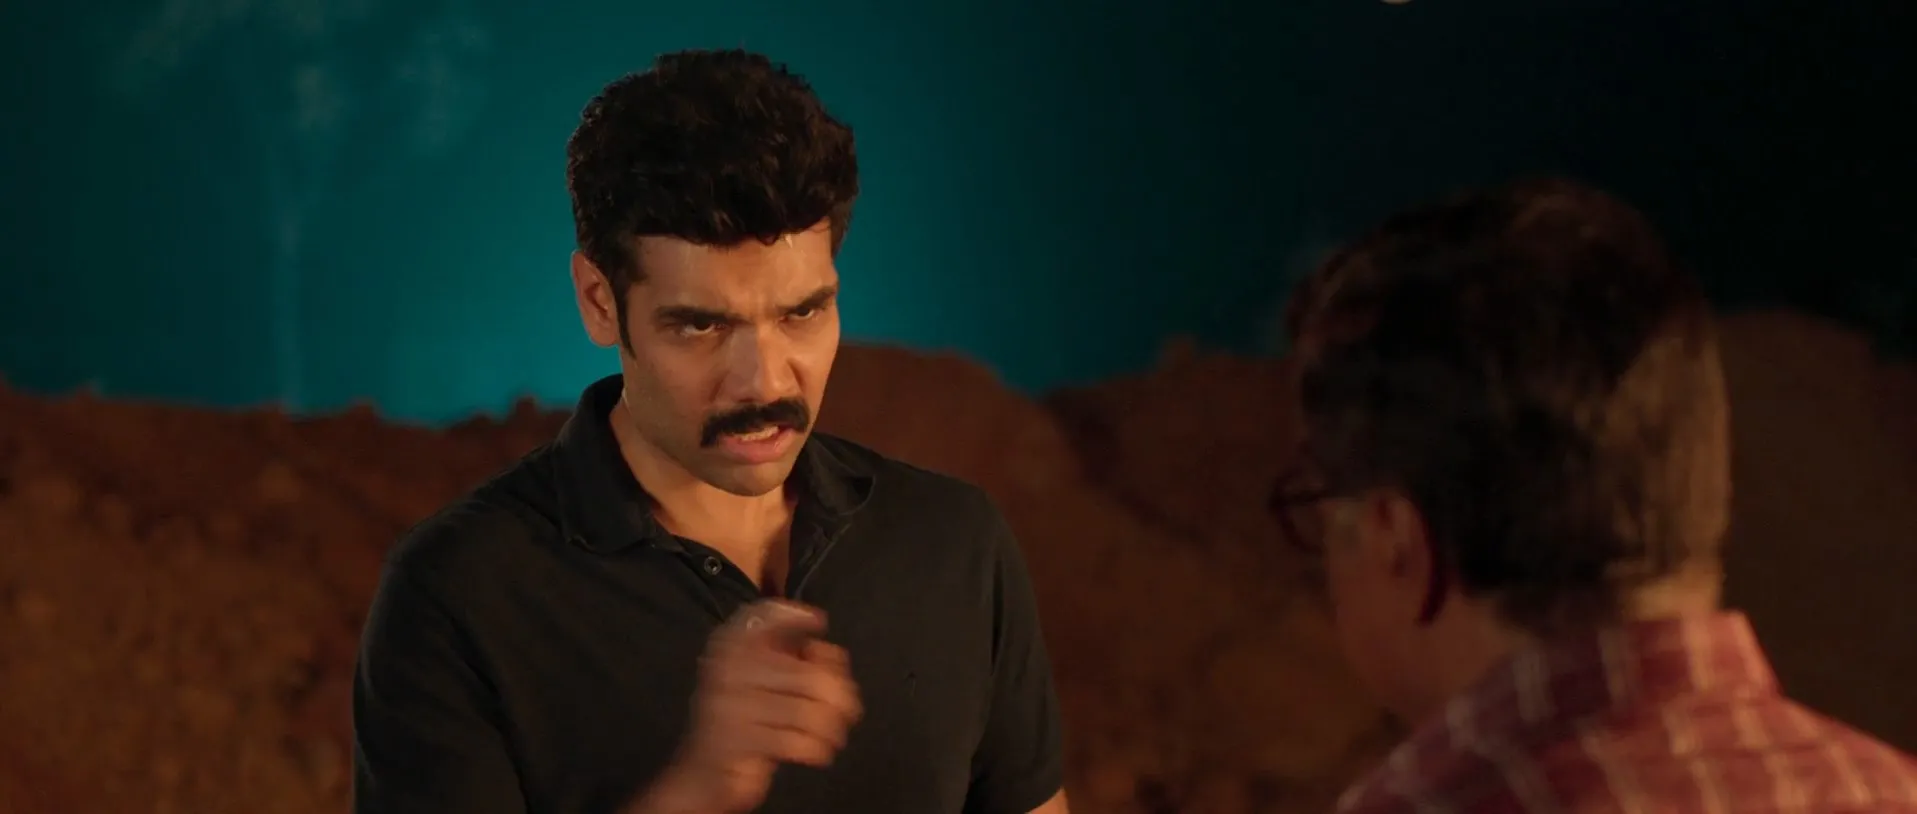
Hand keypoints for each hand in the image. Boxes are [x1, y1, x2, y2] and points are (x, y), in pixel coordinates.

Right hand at [640, 600, 862, 813]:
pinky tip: (817, 751)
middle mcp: (725, 670)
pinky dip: (816, 749)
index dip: (793, 615)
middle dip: (840, 696)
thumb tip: (832, 653)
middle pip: (809, 676)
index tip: (818, 622)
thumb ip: (793, 656)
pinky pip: (796, 743)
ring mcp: (728, 706)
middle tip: (848, 709)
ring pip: (808, 713)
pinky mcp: (736, 742)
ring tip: (832, 734)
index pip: (761, 616)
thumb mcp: (763, 679)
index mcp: (728, 648)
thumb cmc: (743, 719)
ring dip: (831, 728)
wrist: (702, 772)